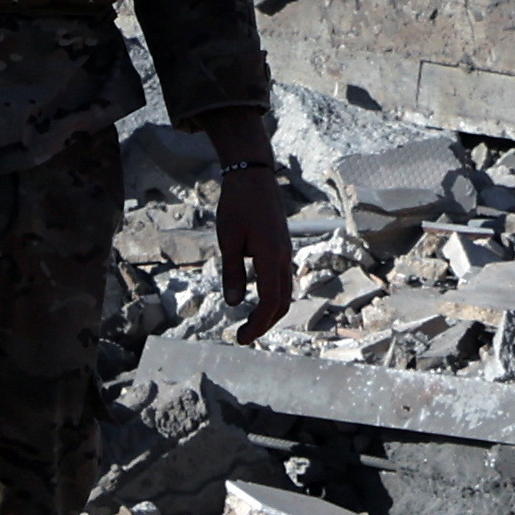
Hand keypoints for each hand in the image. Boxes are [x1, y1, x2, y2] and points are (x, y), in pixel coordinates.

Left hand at [216, 157, 296, 340]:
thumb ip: (232, 273)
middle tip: (242, 336)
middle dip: (264, 324)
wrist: (254, 176)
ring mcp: (285, 252)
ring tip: (250, 323)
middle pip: (282, 302)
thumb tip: (234, 304)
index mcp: (270, 256)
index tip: (240, 338)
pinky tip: (256, 299)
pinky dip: (272, 297)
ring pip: (285, 292)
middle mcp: (283, 257)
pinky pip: (282, 279)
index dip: (257, 324)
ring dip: (270, 312)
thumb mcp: (228, 240)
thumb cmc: (237, 205)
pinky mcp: (282, 247)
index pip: (269, 302)